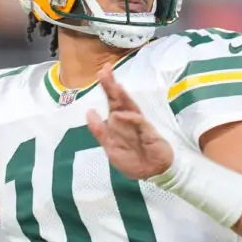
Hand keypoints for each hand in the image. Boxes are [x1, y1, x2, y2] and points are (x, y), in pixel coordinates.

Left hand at [86, 63, 173, 180]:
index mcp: (119, 121)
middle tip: (105, 69)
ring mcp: (139, 124)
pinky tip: (118, 114)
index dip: (107, 86)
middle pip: (120, 99)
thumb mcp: (110, 146)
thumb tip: (89, 112)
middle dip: (112, 85)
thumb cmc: (132, 158)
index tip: (101, 71)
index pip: (112, 100)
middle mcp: (129, 119)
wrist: (152, 172)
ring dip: (122, 96)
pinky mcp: (148, 132)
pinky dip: (129, 118)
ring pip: (130, 107)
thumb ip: (100, 130)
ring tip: (114, 85)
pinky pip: (138, 123)